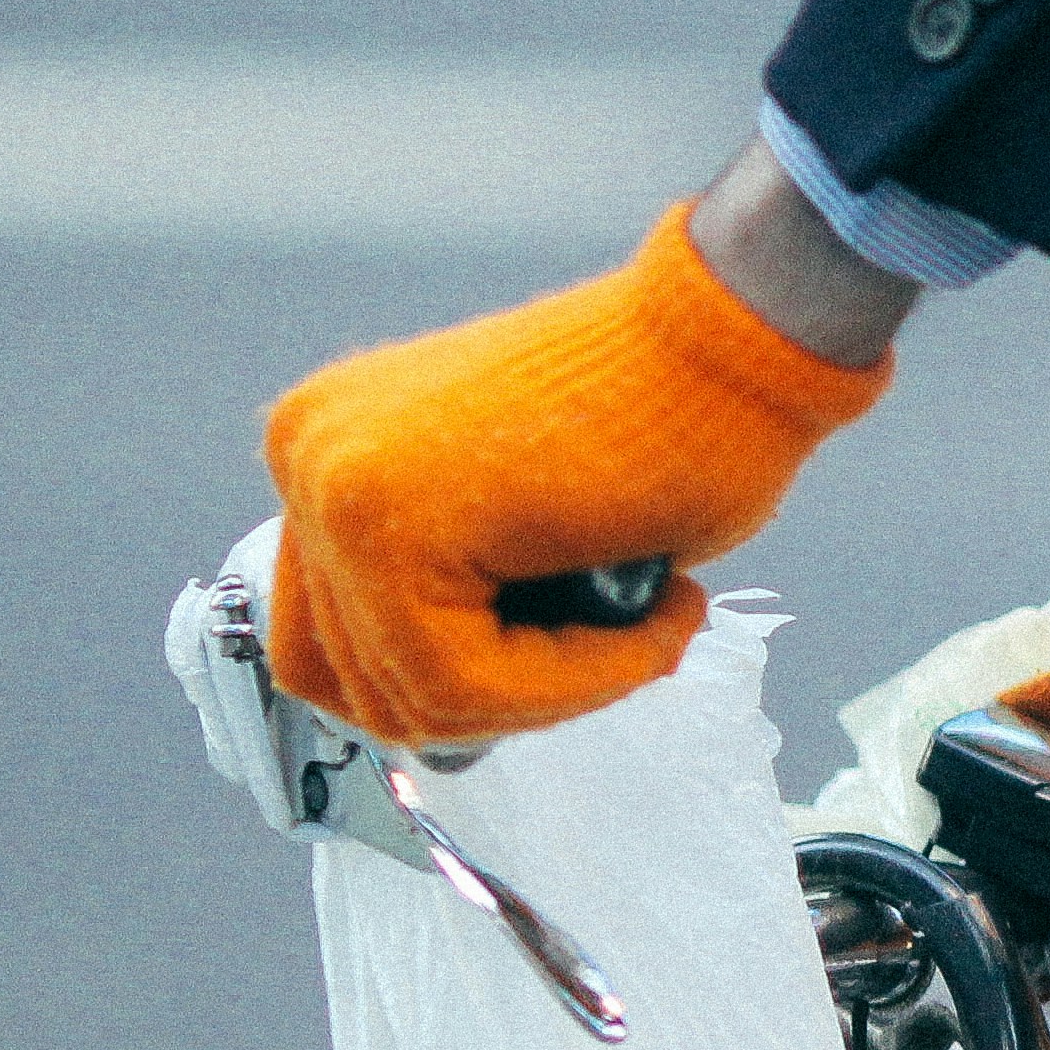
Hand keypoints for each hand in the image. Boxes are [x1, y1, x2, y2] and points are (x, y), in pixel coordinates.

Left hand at [261, 186, 888, 744]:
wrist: (740, 334)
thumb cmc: (679, 418)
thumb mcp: (527, 530)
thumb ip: (459, 597)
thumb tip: (442, 714)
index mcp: (333, 450)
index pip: (341, 648)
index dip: (477, 685)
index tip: (588, 647)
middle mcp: (310, 457)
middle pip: (358, 682)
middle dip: (508, 698)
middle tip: (622, 649)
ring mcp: (333, 485)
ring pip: (413, 697)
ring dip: (554, 693)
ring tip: (651, 627)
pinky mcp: (387, 522)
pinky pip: (458, 683)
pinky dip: (575, 682)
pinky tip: (654, 619)